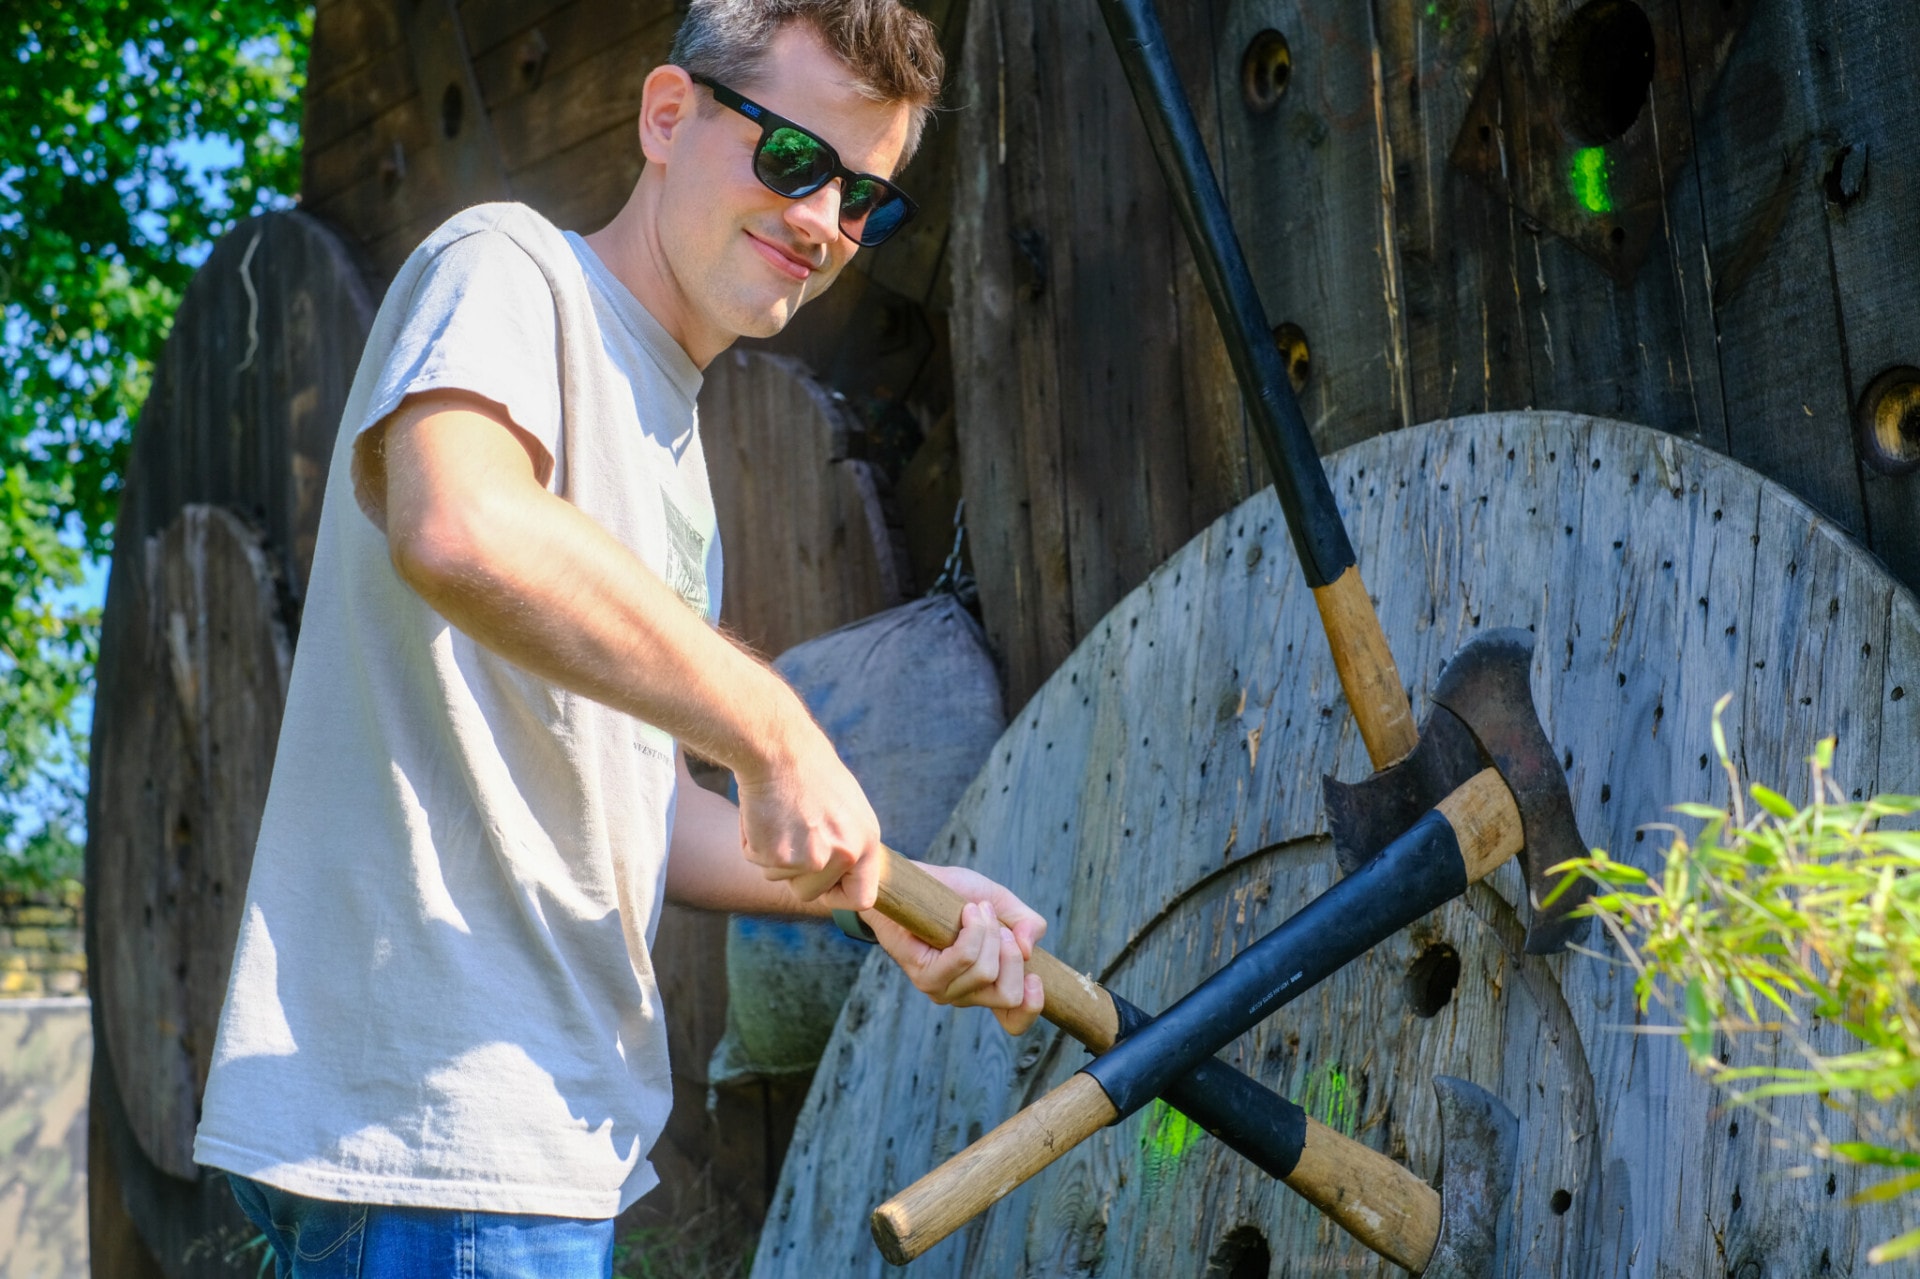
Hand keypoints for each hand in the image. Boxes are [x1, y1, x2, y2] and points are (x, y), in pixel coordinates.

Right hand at [733, 706, 884, 908]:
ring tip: (779, 814)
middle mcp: (843, 856)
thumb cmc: (810, 770)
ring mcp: (810, 859)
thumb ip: (846, 843)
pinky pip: (756, 861)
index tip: (823, 887)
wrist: (779, 747)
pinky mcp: (777, 856)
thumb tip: (842, 873)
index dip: (838, 896)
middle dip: (793, 873)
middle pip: (809, 893)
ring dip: (771, 853)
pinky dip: (752, 840)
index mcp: (866, 842)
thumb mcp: (846, 808)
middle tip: (788, 833)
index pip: (862, 898)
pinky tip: (762, 811)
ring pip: (779, 877)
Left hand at [863, 863, 1048, 1036]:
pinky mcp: (925, 976)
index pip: (1014, 1022)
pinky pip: (964, 958)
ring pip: (986, 972)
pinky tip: (966, 911)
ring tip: (977, 909)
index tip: (1035, 977)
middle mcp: (966, 995)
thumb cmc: (955, 895)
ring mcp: (943, 990)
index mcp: (988, 986)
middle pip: (1009, 995)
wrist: (914, 882)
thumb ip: (1027, 923)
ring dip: (990, 931)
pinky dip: (973, 930)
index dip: (1031, 1006)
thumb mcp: (1001, 902)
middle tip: (1000, 926)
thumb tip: (1029, 950)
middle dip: (1012, 954)